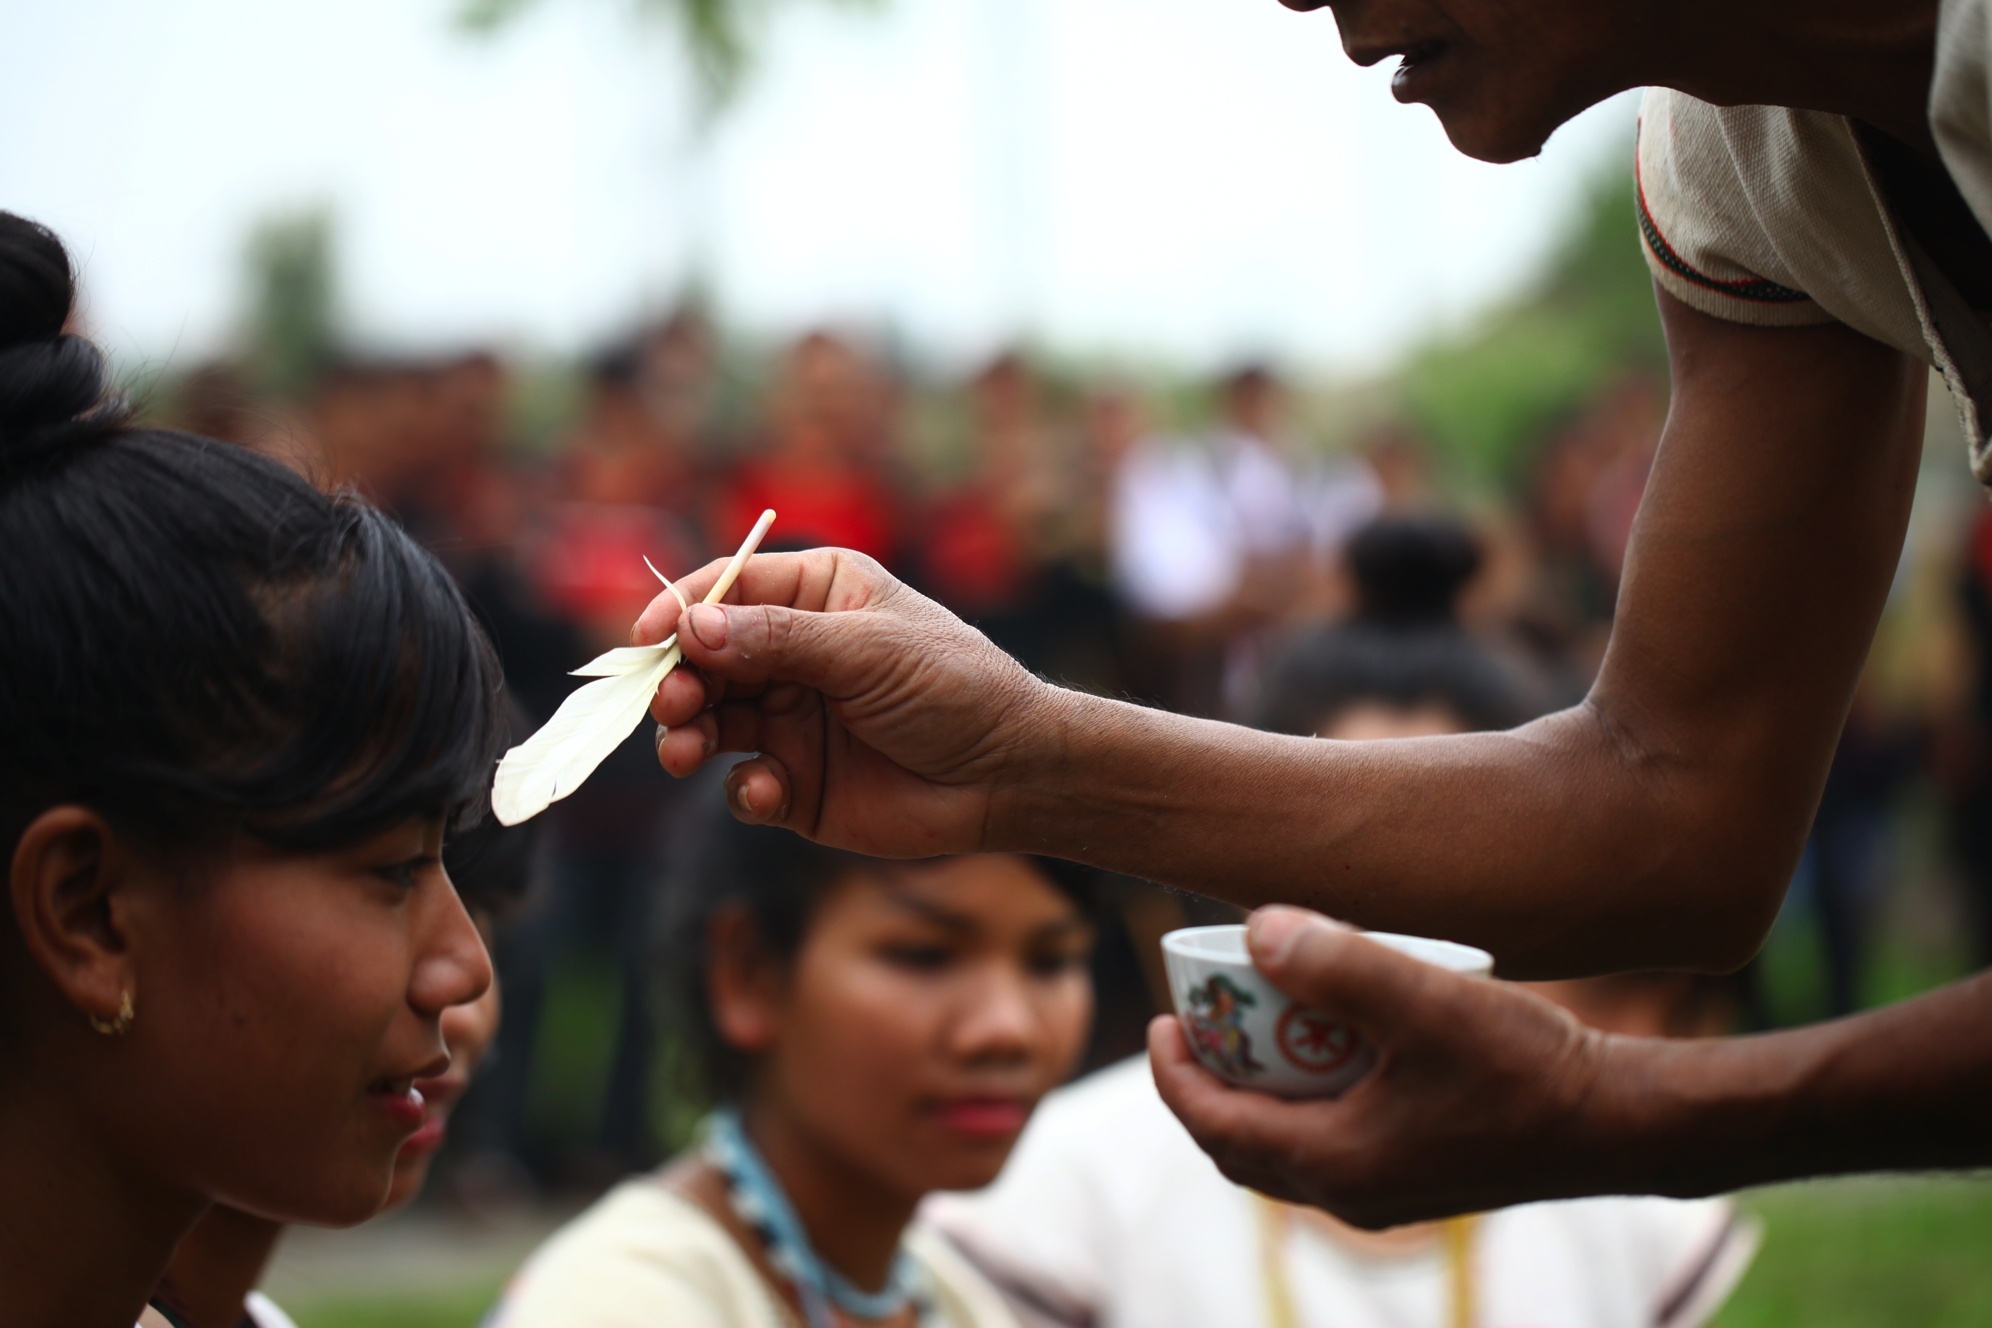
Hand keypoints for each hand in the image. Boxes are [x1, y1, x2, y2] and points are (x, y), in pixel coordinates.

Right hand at [639, 548, 1059, 855]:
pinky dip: (742, 788)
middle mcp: (793, 654)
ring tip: (685, 750)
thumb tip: (693, 627)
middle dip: (677, 681)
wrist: (1008, 775)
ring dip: (687, 734)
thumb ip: (779, 640)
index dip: (680, 610)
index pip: (727, 590)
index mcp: (816, 596)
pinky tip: (767, 791)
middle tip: (672, 704)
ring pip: (709, 721)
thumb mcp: (869, 650)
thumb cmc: (954, 688)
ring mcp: (791, 719)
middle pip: (703, 659)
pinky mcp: (796, 783)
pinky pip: (742, 784)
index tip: (647, 639)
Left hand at [1151, 906, 1621, 1226]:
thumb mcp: (1425, 1001)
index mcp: (1333, 1164)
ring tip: (1255, 1027)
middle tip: (1197, 1021)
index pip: (1214, 1125)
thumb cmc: (1526, 1067)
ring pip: (1286, 1150)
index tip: (1160, 1018)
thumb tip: (1254, 929)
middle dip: (1206, 1086)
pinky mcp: (1419, 1176)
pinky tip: (1331, 1048)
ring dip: (1258, 1095)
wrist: (1619, 1124)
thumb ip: (1340, 963)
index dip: (1173, 1072)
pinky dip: (1306, 1103)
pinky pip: (1331, 1145)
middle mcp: (1350, 1195)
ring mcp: (1386, 1193)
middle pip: (1239, 1147)